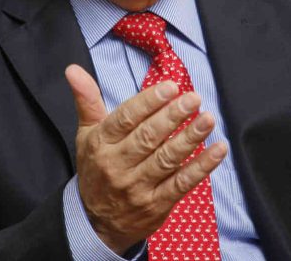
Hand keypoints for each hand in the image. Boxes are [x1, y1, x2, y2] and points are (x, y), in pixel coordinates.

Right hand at [65, 64, 227, 254]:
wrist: (95, 221)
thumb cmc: (96, 167)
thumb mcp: (87, 133)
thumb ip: (86, 99)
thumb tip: (72, 69)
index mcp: (101, 143)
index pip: (126, 119)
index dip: (148, 102)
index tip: (170, 87)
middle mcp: (118, 165)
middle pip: (148, 138)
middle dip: (173, 117)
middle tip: (194, 99)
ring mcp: (138, 187)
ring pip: (166, 159)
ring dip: (190, 139)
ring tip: (208, 119)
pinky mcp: (156, 205)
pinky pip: (181, 183)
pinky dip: (202, 167)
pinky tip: (218, 150)